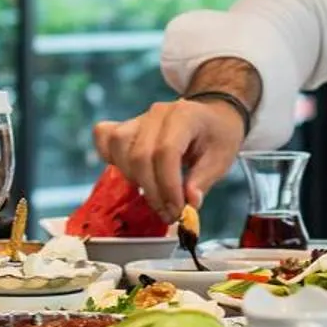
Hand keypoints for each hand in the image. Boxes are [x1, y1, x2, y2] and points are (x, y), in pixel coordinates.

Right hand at [93, 98, 245, 222]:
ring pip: (119, 148)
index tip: (178, 210)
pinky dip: (109, 158)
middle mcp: (156, 114)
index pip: (166, 151)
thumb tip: (189, 203)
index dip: (168, 185)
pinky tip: (129, 174)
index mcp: (184, 116)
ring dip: (134, 180)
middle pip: (139, 155)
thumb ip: (203, 180)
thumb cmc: (218, 135)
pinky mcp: (126, 126)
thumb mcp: (221, 158)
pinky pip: (105, 138)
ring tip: (155, 195)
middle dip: (153, 192)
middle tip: (169, 213)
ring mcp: (138, 118)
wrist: (211, 114)